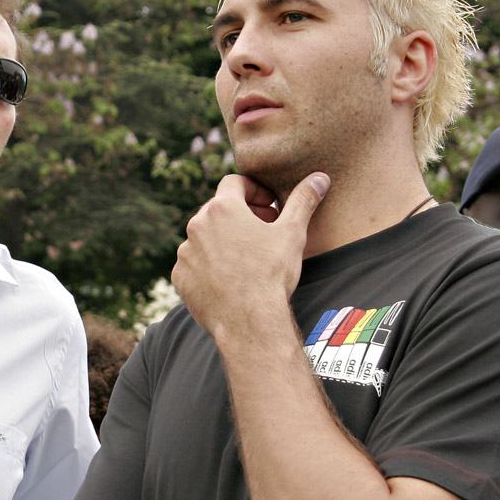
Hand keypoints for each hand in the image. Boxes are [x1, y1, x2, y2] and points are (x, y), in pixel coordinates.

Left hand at [172, 172, 328, 339]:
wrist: (249, 321)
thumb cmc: (272, 274)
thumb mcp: (292, 233)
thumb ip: (303, 200)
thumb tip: (319, 178)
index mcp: (222, 208)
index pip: (234, 183)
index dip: (254, 191)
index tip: (269, 206)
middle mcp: (196, 226)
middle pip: (218, 209)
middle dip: (240, 215)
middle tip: (263, 231)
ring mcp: (185, 252)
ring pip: (204, 237)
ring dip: (223, 240)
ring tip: (247, 257)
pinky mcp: (180, 277)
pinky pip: (194, 264)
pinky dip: (209, 265)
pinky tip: (229, 278)